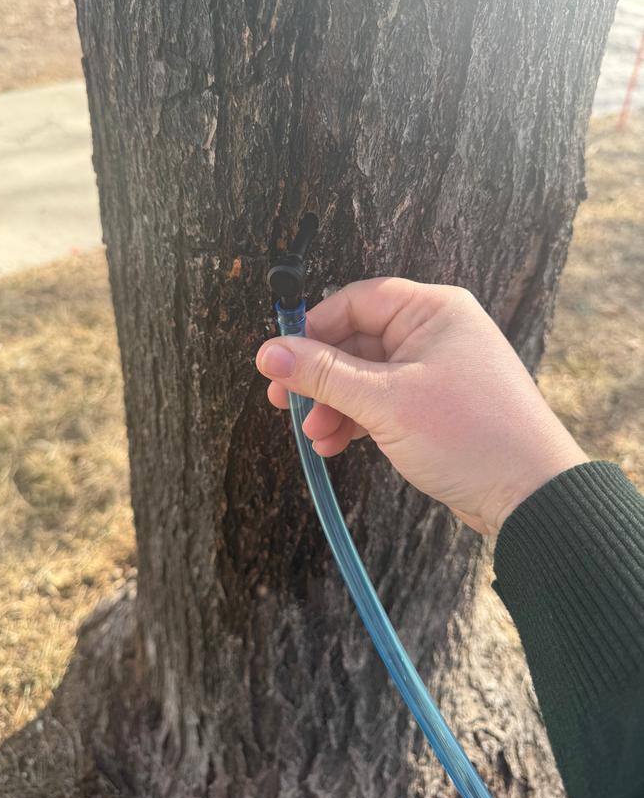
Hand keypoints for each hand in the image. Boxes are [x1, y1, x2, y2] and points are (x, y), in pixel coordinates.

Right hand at [256, 278, 586, 534]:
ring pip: (364, 376)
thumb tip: (267, 351)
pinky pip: (381, 401)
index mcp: (432, 310)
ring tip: (314, 435)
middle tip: (283, 402)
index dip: (312, 328)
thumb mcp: (385, 401)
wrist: (530, 496)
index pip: (356, 301)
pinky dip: (356, 420)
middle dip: (319, 376)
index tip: (278, 359)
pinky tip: (335, 444)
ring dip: (334, 404)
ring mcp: (434, 370)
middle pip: (356, 341)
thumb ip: (323, 374)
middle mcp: (434, 332)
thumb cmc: (469, 435)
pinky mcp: (433, 406)